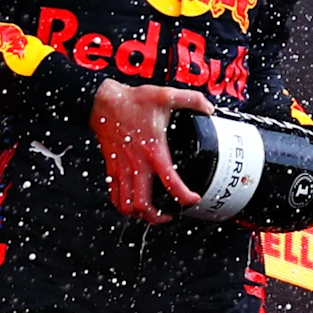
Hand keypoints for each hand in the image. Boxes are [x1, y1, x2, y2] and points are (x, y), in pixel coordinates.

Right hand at [92, 79, 208, 222]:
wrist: (102, 102)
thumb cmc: (132, 101)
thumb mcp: (167, 95)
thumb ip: (192, 100)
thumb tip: (210, 108)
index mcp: (154, 151)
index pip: (170, 182)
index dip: (184, 196)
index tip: (193, 199)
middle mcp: (136, 165)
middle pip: (142, 205)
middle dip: (157, 217)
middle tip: (170, 215)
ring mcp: (122, 168)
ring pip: (126, 205)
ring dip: (139, 215)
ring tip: (152, 213)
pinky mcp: (112, 168)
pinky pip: (114, 195)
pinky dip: (123, 205)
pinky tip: (134, 202)